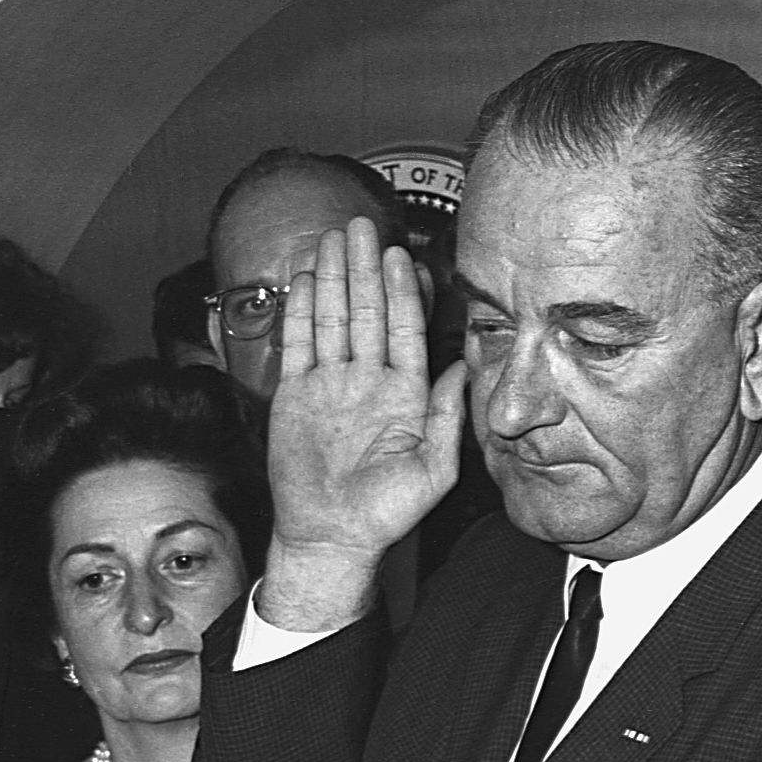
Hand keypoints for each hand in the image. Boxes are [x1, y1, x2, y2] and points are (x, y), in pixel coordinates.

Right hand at [257, 221, 465, 634]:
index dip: (401, 291)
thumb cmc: (386, 513)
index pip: (403, 329)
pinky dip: (302, 309)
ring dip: (333, 278)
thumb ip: (449, 417)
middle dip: (364, 268)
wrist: (331, 536)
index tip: (399, 254)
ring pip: (333, 318)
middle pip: (366, 312)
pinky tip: (307, 278)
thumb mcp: (433, 469)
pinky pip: (300, 342)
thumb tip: (466, 365)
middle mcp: (368, 380)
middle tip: (361, 225)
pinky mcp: (295, 393)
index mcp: (405, 393)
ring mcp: (331, 384)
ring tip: (332, 238)